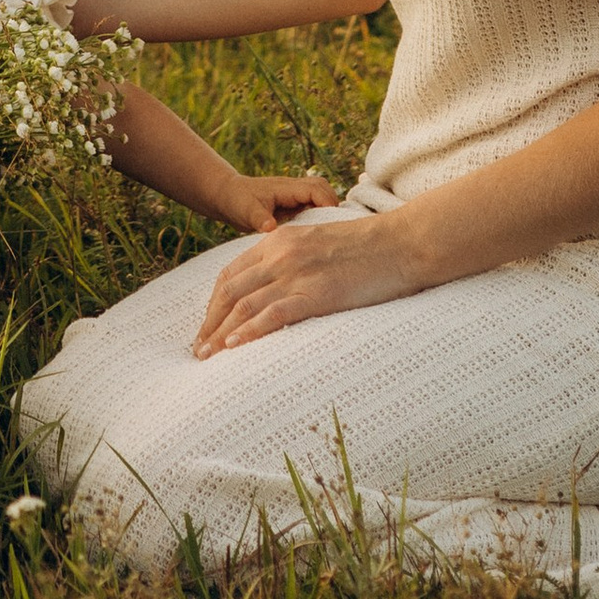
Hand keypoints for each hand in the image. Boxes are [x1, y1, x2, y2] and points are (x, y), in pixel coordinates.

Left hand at [191, 207, 420, 358]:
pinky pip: (274, 314)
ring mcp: (297, 272)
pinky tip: (235, 348)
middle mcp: (280, 253)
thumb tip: (279, 291)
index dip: (214, 304)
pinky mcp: (316, 292)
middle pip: (230, 291)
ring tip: (206, 357)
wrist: (401, 243)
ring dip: (221, 333)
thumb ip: (294, 262)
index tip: (206, 327)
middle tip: (197, 350)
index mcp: (279, 241)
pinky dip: (249, 331)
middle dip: (209, 322)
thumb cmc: (366, 249)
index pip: (231, 274)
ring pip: (245, 305)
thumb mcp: (318, 246)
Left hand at [223, 170, 340, 230]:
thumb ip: (259, 219)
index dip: (327, 203)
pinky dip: (319, 216)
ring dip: (327, 211)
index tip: (332, 222)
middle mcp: (294, 189)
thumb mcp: (246, 212)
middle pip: (323, 189)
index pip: (316, 189)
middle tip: (334, 229)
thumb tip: (270, 228)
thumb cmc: (236, 201)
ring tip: (328, 234)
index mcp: (286, 188)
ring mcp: (294, 196)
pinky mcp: (293, 205)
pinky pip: (313, 206)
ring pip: (320, 197)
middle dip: (332, 205)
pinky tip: (317, 236)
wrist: (227, 196)